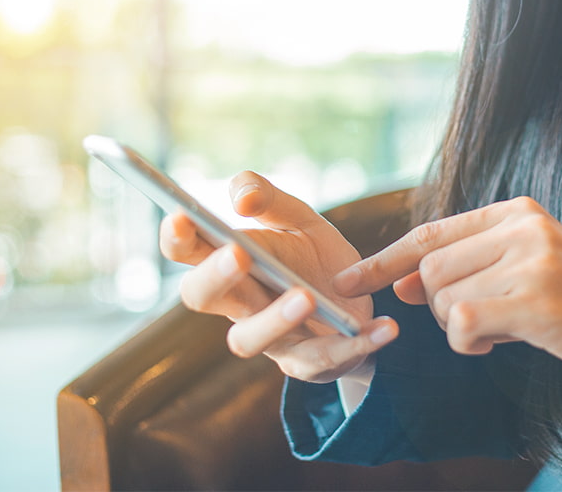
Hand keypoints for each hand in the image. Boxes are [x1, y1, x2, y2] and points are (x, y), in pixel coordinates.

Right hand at [161, 171, 398, 383]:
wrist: (360, 303)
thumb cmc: (314, 258)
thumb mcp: (298, 219)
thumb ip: (269, 199)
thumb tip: (242, 198)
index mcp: (230, 262)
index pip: (186, 252)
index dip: (176, 238)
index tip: (182, 218)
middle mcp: (239, 304)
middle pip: (203, 298)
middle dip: (215, 277)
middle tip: (238, 254)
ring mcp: (270, 339)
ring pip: (250, 340)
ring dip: (275, 319)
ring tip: (306, 297)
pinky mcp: (309, 363)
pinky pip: (324, 360)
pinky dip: (355, 345)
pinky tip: (385, 327)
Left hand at [332, 196, 561, 382]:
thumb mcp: (521, 272)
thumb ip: (466, 269)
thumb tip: (397, 281)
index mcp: (515, 212)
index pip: (430, 233)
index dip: (383, 259)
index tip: (348, 282)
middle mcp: (520, 226)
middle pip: (428, 268)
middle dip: (434, 306)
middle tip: (473, 322)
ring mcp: (529, 259)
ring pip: (441, 295)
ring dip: (456, 326)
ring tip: (497, 331)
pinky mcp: (535, 297)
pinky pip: (462, 320)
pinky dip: (466, 341)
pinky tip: (495, 343)